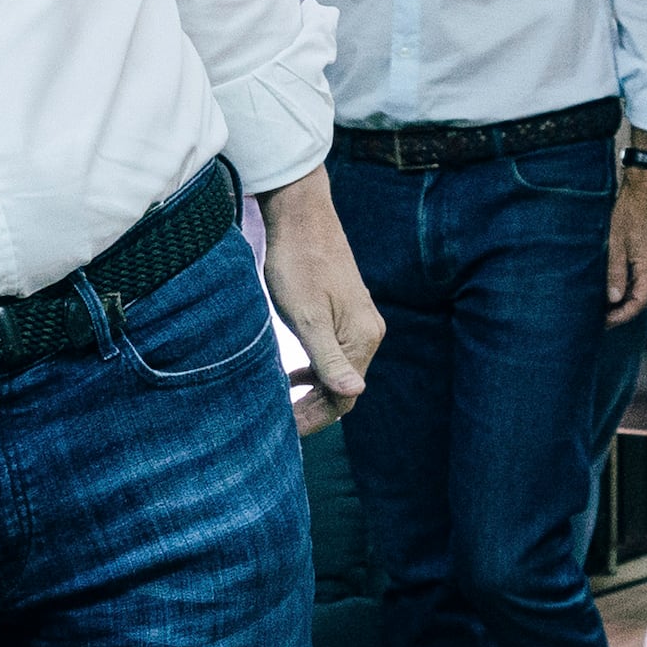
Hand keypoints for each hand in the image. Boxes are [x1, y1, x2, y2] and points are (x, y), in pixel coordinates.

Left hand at [256, 175, 381, 437]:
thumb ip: (328, 358)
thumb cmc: (299, 265)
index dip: (317, 417)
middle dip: (314, 407)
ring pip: (336, 369)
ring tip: (282, 405)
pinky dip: (312, 369)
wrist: (301, 217)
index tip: (286, 429)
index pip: (345, 395)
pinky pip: (331, 352)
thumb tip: (354, 392)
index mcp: (362, 338)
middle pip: (343, 386)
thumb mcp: (307, 317)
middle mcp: (367, 333)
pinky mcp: (342, 312)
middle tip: (280, 423)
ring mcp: (356, 321)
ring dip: (312, 390)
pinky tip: (291, 377)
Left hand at [598, 165, 646, 324]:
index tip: (606, 321)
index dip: (623, 315)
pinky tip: (624, 283)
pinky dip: (638, 285)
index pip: (640, 301)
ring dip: (632, 298)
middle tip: (606, 317)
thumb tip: (613, 299)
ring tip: (612, 304)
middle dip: (627, 311)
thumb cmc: (629, 210)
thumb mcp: (615, 242)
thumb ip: (615, 272)